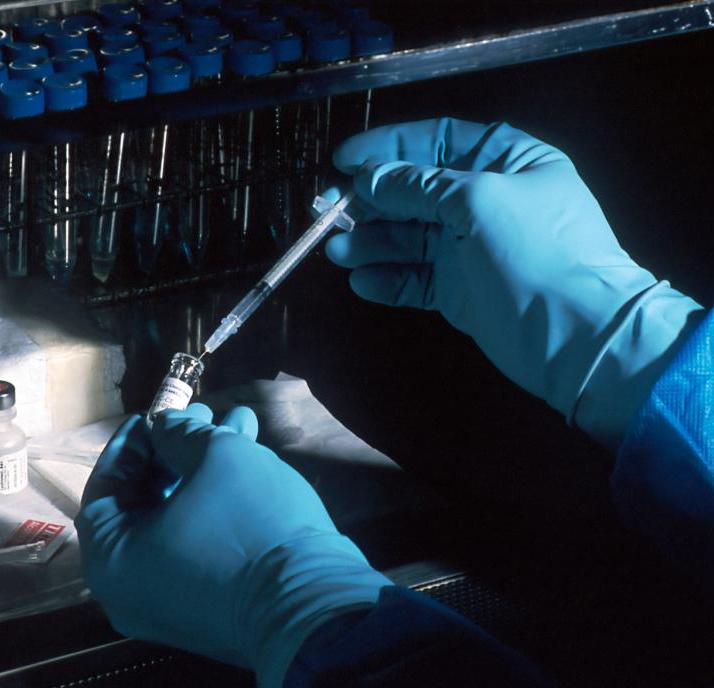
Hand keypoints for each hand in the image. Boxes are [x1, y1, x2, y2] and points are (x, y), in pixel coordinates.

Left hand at [76, 404, 389, 687]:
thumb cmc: (250, 525)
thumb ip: (179, 432)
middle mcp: (130, 591)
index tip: (156, 413)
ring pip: (179, 519)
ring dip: (205, 469)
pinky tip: (252, 460)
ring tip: (241, 423)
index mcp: (111, 562)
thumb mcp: (216, 457)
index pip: (105, 487)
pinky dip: (216, 505)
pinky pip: (198, 546)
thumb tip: (165, 427)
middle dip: (178, 451)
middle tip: (204, 414)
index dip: (132, 443)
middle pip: (145, 503)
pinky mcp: (209, 610)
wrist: (314, 607)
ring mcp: (169, 605)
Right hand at [326, 118, 702, 448]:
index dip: (389, 147)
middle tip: (325, 212)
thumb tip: (368, 178)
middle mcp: (486, 199)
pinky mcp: (459, 290)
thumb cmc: (535, 251)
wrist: (575, 334)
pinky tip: (362, 281)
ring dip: (371, 241)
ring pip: (408, 236)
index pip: (437, 140)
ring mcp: (471, 247)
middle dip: (370, 200)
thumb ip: (419, 187)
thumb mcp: (478, 200)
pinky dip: (388, 278)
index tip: (343, 160)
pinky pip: (414, 277)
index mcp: (506, 161)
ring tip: (337, 252)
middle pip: (415, 190)